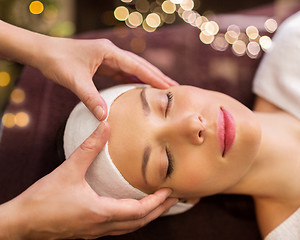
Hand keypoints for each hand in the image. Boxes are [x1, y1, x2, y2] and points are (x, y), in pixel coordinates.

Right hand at [0, 122, 176, 238]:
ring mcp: (95, 232)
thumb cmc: (42, 200)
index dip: (157, 201)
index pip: (139, 211)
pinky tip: (132, 210)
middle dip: (159, 210)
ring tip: (160, 204)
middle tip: (175, 197)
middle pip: (139, 222)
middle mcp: (102, 227)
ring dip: (147, 216)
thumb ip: (89, 148)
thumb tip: (105, 126)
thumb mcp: (68, 170)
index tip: (171, 190)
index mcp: (101, 213)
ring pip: (130, 228)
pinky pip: (119, 228)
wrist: (20, 224)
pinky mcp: (88, 232)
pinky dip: (133, 220)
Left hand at [35, 37, 177, 120]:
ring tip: (163, 88)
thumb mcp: (75, 81)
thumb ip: (90, 98)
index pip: (136, 66)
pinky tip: (141, 88)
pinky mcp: (103, 64)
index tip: (169, 87)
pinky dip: (134, 80)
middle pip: (140, 65)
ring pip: (133, 69)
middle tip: (175, 88)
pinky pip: (123, 73)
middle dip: (157, 76)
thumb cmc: (57, 62)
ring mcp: (108, 58)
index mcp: (109, 52)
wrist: (42, 52)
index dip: (154, 77)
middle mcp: (111, 52)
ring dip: (148, 78)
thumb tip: (104, 117)